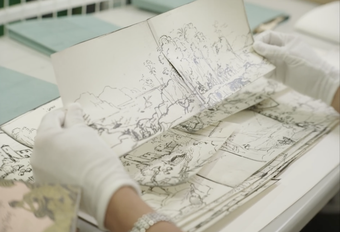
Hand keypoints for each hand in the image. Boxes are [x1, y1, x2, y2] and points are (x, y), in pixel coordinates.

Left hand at [30, 103, 139, 228]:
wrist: (103, 190)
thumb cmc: (95, 157)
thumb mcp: (85, 132)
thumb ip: (75, 118)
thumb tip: (72, 107)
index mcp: (44, 139)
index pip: (51, 118)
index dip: (65, 114)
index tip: (76, 115)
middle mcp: (36, 156)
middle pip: (48, 137)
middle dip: (63, 133)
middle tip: (81, 135)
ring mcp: (40, 174)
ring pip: (49, 155)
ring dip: (62, 150)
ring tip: (81, 154)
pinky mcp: (47, 188)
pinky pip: (52, 170)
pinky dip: (62, 166)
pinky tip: (78, 168)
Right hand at [253, 31, 338, 104]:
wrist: (319, 84)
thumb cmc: (308, 64)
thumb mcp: (290, 54)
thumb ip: (272, 50)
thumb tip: (255, 46)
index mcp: (286, 41)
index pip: (269, 37)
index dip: (260, 41)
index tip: (253, 48)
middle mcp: (281, 51)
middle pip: (264, 48)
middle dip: (256, 52)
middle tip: (247, 57)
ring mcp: (279, 63)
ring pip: (263, 60)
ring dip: (257, 63)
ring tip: (250, 66)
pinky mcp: (278, 75)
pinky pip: (266, 71)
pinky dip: (260, 72)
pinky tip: (255, 74)